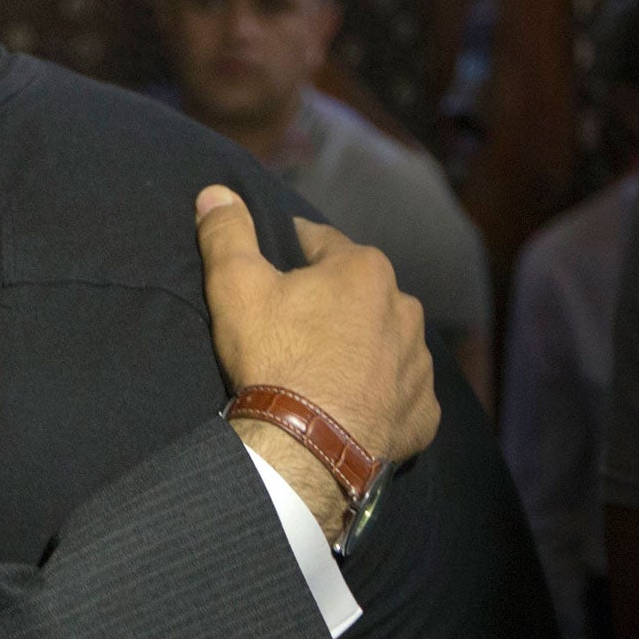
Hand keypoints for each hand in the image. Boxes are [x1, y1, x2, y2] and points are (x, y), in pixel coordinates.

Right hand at [196, 187, 438, 535]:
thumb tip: (216, 191)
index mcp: (363, 269)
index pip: (320, 243)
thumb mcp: (235, 286)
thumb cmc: (274, 357)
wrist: (305, 448)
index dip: (290, 254)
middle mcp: (404, 308)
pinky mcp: (422, 413)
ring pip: (385, 342)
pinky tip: (352, 407)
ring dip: (361, 347)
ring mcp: (418, 364)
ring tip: (322, 371)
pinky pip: (402, 394)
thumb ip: (227, 232)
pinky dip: (381, 396)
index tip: (270, 275)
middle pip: (358, 293)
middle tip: (293, 329)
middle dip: (331, 302)